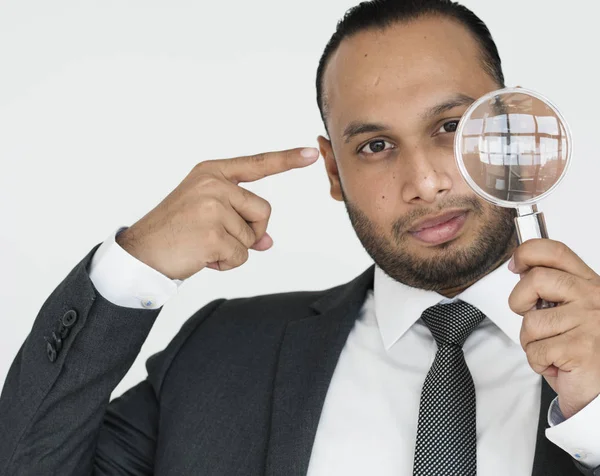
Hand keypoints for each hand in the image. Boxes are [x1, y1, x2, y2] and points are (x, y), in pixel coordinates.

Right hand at [117, 147, 319, 279]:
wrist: (141, 253)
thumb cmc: (174, 232)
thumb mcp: (206, 215)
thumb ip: (239, 220)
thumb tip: (267, 242)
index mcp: (211, 173)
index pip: (256, 164)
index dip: (286, 160)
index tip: (312, 152)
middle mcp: (213, 184)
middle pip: (263, 211)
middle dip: (250, 232)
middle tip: (216, 238)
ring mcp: (212, 207)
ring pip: (253, 237)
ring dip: (234, 249)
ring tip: (203, 245)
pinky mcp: (213, 233)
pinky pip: (241, 255)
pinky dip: (226, 263)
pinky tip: (202, 257)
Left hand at [508, 238, 599, 418]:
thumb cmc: (583, 350)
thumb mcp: (569, 310)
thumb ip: (551, 288)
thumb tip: (521, 267)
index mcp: (588, 284)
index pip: (555, 251)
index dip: (527, 252)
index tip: (516, 264)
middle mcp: (592, 298)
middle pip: (535, 279)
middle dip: (520, 301)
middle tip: (531, 317)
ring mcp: (589, 322)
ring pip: (530, 321)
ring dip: (531, 341)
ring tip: (552, 349)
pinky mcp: (580, 348)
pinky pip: (534, 350)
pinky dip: (538, 361)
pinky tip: (556, 364)